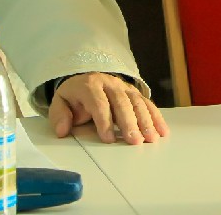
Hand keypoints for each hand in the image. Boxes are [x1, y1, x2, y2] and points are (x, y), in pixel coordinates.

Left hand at [49, 73, 168, 145]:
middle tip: (135, 141)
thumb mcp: (60, 103)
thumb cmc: (74, 97)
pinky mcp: (133, 92)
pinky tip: (162, 130)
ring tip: (151, 138)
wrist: (85, 78)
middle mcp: (109, 83)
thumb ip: (59, 115)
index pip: (99, 102)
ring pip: (137, 102)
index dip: (104, 120)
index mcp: (89, 85)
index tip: (108, 139)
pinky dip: (155, 116)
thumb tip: (62, 130)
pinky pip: (146, 103)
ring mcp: (124, 87)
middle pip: (121, 102)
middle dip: (129, 122)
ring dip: (146, 120)